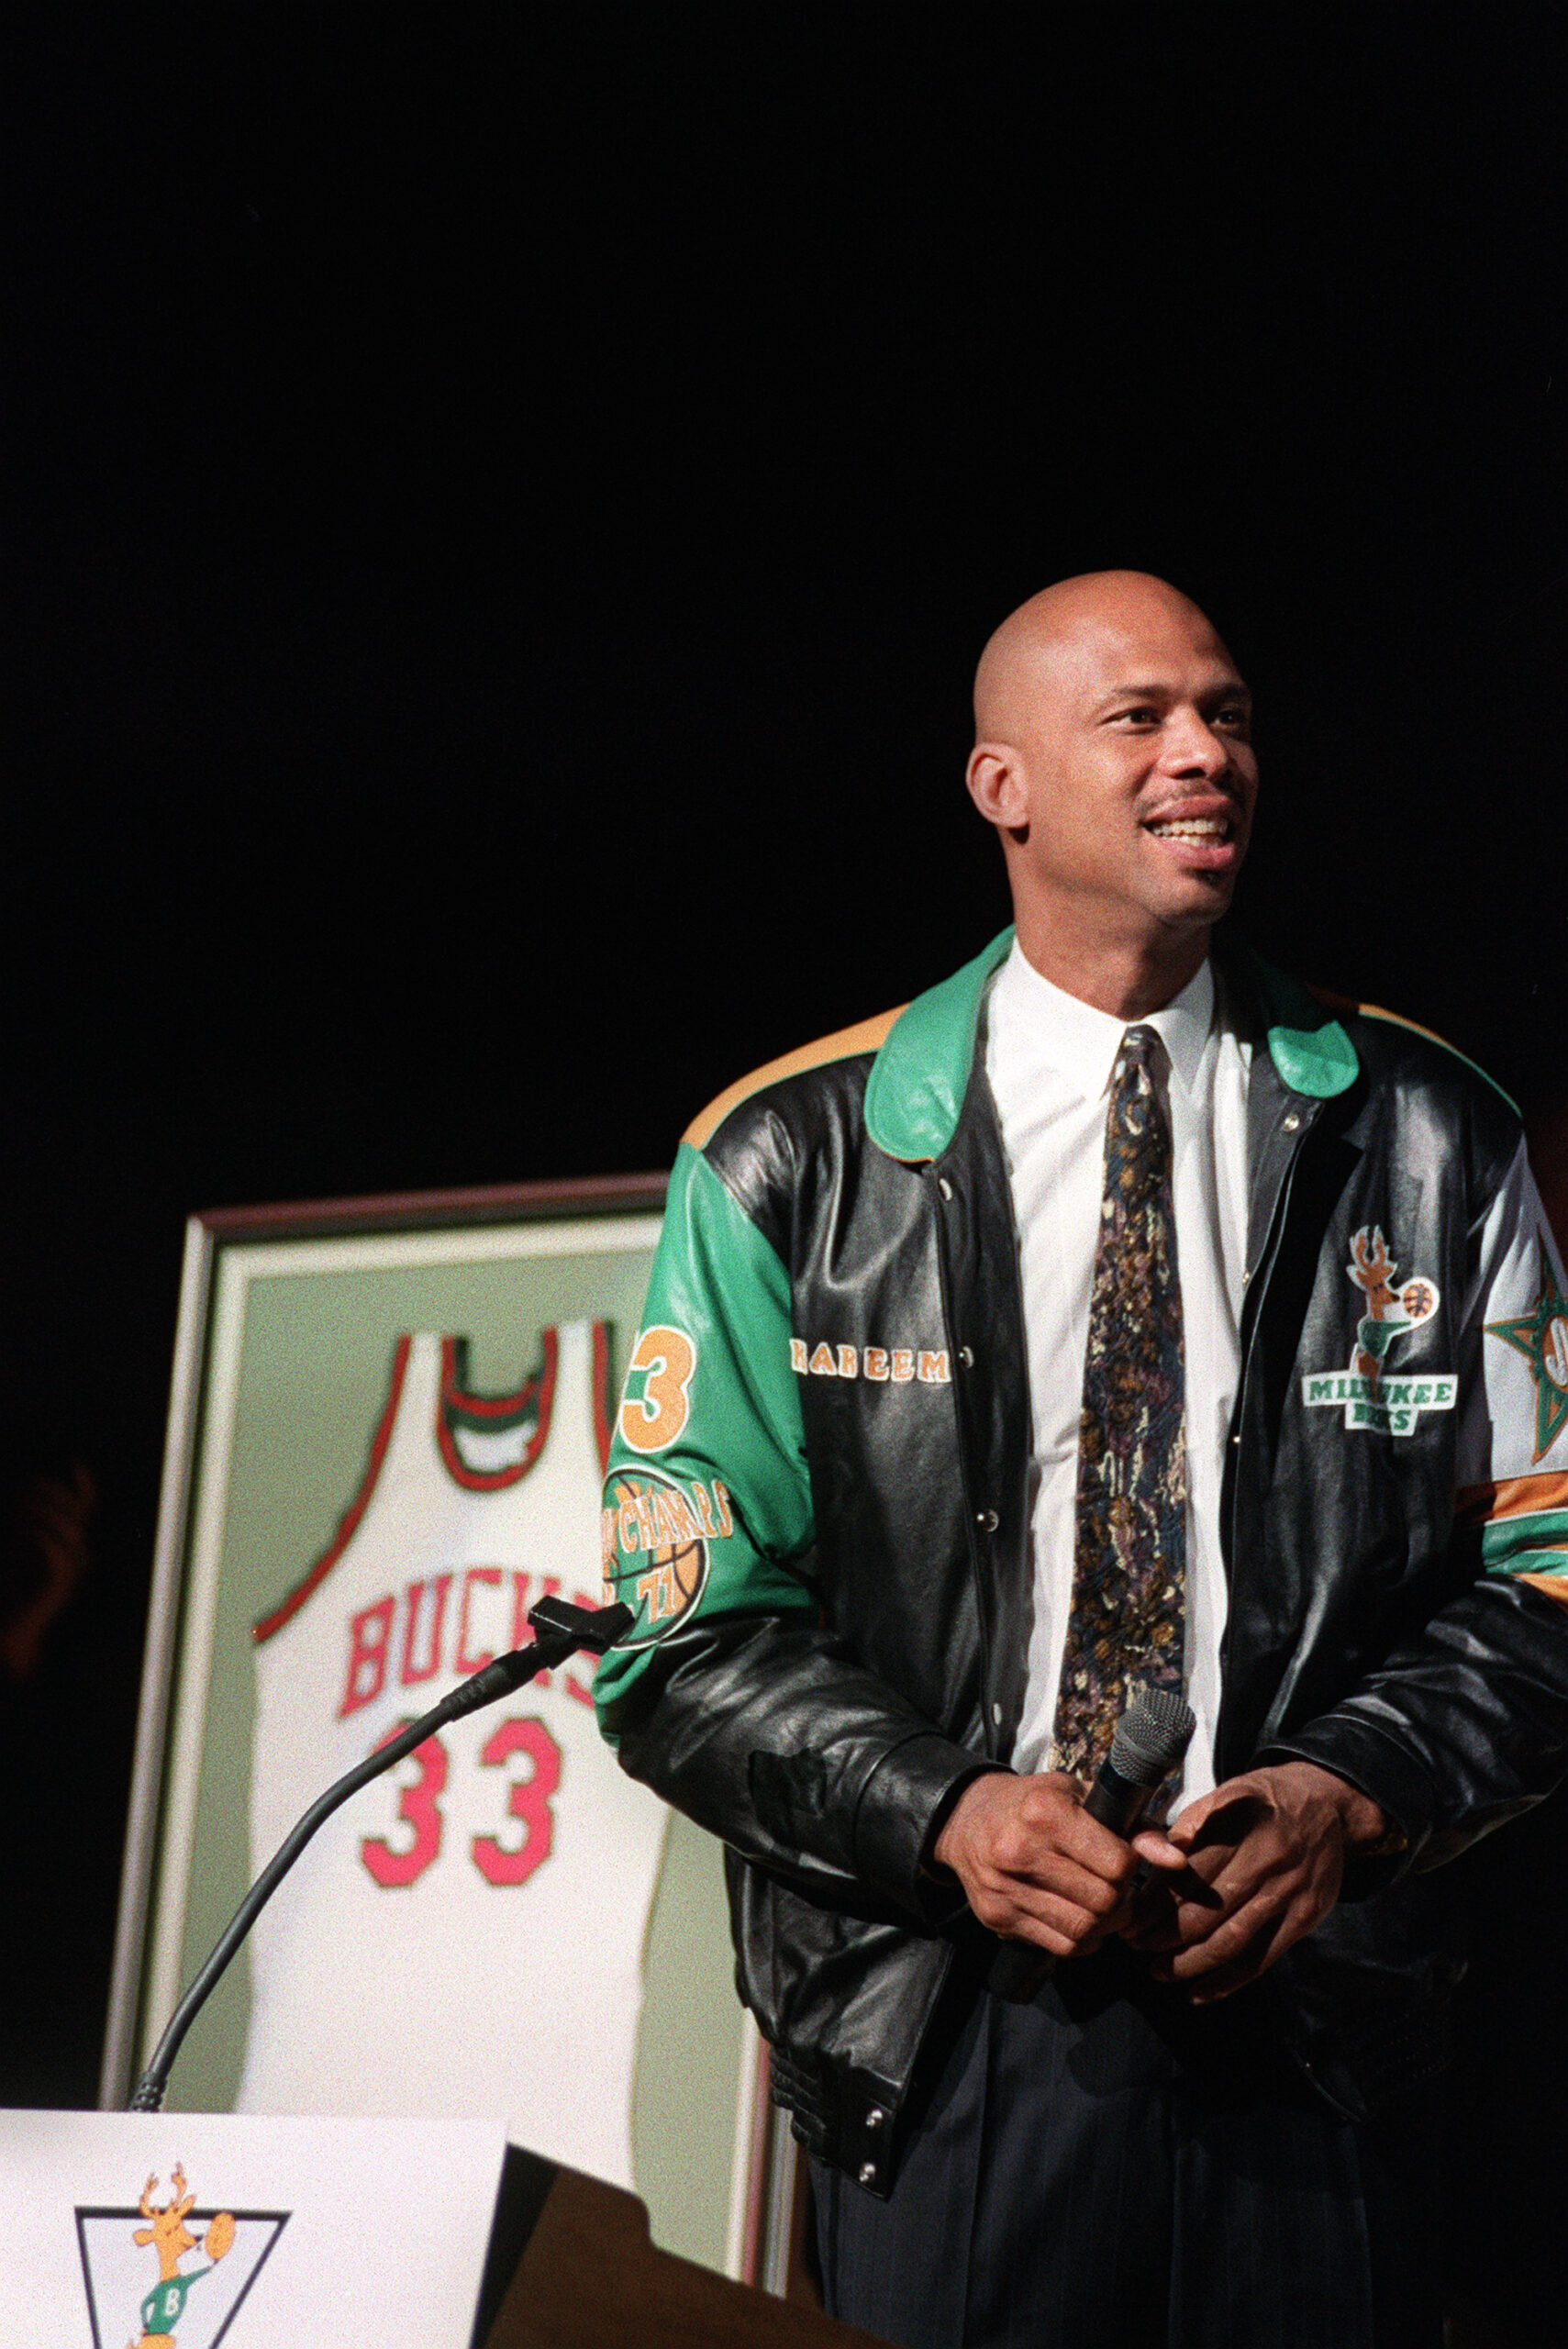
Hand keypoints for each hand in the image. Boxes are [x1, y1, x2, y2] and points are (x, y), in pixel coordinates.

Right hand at [933, 1769, 1186, 1959]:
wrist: (966, 1821)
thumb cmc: (1034, 1804)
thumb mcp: (1081, 1797)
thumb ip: (1134, 1826)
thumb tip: (1177, 1858)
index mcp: (1046, 1811)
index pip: (1117, 1864)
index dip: (1130, 1868)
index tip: (1123, 1861)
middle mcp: (1021, 1850)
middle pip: (1103, 1902)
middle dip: (1121, 1901)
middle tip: (1117, 1889)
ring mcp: (1006, 1888)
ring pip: (1084, 1930)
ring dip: (1105, 1925)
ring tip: (1101, 1906)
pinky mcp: (998, 1918)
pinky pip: (1061, 1947)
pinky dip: (1082, 1940)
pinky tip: (1079, 1919)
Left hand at [1121, 1761, 1387, 2001]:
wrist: (1329, 1806)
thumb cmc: (1266, 1799)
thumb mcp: (1230, 1790)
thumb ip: (1193, 1822)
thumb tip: (1155, 1854)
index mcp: (1242, 1825)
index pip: (1187, 1872)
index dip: (1153, 1899)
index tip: (1128, 1915)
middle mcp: (1268, 1859)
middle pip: (1205, 1910)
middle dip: (1163, 1934)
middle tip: (1134, 1945)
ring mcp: (1289, 1892)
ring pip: (1230, 1940)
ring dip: (1188, 1963)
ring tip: (1157, 1970)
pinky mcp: (1305, 1917)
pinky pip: (1261, 1959)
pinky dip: (1227, 1981)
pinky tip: (1198, 1992)